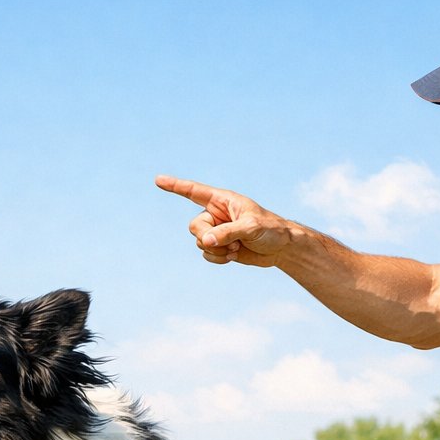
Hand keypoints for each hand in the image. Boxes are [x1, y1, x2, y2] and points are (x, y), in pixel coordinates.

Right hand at [155, 175, 296, 266]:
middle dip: (206, 238)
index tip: (158, 180)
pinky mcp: (220, 247)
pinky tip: (233, 256)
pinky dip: (217, 259)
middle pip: (194, 226)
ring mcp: (217, 231)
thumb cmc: (271, 230)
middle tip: (225, 243)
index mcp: (222, 200)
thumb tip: (206, 241)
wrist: (281, 248)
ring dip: (217, 250)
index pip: (194, 191)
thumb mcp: (251, 228)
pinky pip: (206, 254)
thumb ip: (227, 232)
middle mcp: (216, 214)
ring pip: (200, 242)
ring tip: (236, 248)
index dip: (175, 186)